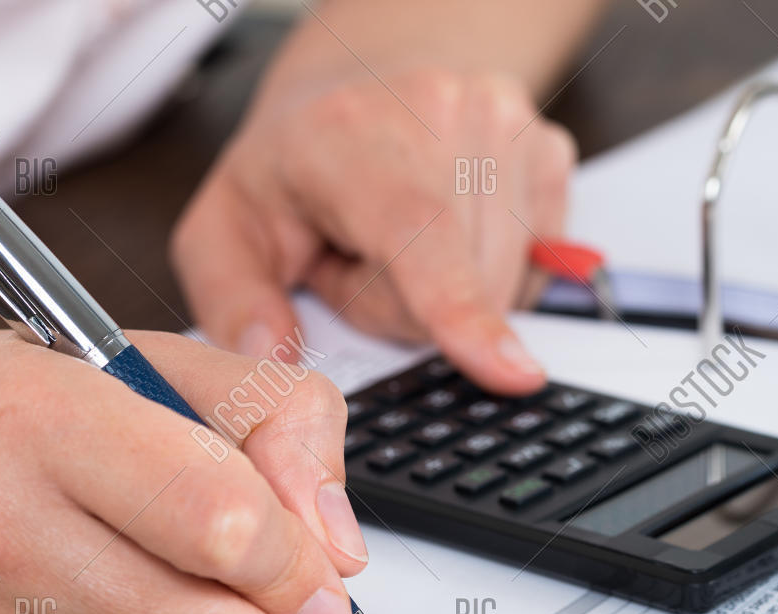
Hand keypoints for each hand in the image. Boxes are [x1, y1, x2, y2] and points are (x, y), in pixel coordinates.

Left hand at [171, 66, 576, 393]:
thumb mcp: (229, 224)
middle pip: (460, 289)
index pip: (420, 236)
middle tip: (361, 255)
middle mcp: (442, 111)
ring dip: (452, 290)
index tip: (513, 372)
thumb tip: (272, 354)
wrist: (365, 78)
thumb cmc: (300, 158)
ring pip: (506, 288)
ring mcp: (506, 125)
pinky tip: (452, 231)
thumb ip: (232, 299)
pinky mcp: (549, 152)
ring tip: (403, 240)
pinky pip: (538, 270)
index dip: (465, 312)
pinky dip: (493, 271)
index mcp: (350, 133)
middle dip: (406, 306)